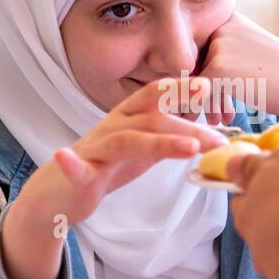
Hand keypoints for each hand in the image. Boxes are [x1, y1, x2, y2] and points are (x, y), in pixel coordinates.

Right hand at [20, 76, 226, 226]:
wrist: (61, 192)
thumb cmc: (104, 167)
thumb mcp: (142, 149)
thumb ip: (169, 137)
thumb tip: (208, 133)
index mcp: (128, 119)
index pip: (155, 96)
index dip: (179, 89)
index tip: (208, 87)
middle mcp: (112, 127)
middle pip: (151, 119)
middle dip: (185, 125)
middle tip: (217, 138)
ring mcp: (94, 149)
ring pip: (126, 141)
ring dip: (159, 142)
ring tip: (190, 148)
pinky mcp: (76, 174)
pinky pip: (74, 167)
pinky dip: (71, 163)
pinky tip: (65, 156)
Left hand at [198, 12, 278, 126]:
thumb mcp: (250, 54)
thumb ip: (223, 54)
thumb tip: (186, 75)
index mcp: (229, 17)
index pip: (199, 45)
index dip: (203, 71)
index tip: (215, 93)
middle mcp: (221, 25)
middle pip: (194, 62)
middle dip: (202, 88)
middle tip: (216, 111)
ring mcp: (219, 44)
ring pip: (196, 79)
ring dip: (203, 100)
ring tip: (217, 117)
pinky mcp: (218, 66)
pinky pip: (199, 93)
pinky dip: (207, 108)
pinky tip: (224, 119)